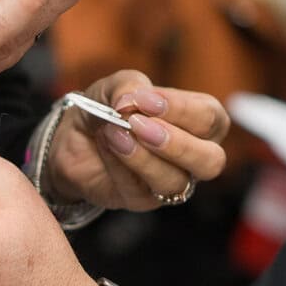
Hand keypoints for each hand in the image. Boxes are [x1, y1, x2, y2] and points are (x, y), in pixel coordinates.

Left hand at [46, 71, 230, 211]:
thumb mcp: (117, 86)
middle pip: (211, 160)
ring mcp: (171, 181)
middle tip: (139, 125)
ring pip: (174, 181)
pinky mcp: (142, 200)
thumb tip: (130, 102)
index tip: (145, 99)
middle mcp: (194, 156)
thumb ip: (129, 86)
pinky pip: (138, 190)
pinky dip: (118, 164)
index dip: (181, 109)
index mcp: (201, 121)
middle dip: (178, 144)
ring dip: (142, 156)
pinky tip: (105, 143)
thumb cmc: (109, 107)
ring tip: (114, 133)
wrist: (75, 136)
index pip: (210, 118)